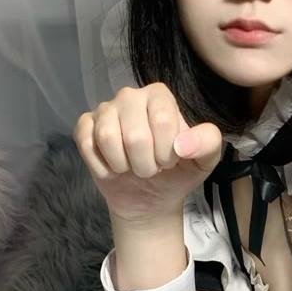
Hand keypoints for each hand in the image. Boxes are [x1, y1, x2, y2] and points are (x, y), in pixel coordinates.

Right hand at [72, 82, 222, 224]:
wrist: (151, 195)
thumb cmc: (178, 170)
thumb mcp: (204, 160)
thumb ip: (207, 144)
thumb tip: (182, 145)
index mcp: (159, 95)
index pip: (162, 120)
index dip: (167, 151)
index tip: (170, 159)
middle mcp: (130, 95)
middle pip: (135, 135)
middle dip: (146, 163)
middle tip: (151, 167)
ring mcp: (105, 110)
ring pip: (107, 138)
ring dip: (123, 165)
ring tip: (133, 166)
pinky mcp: (84, 126)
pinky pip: (86, 144)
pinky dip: (103, 167)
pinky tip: (113, 168)